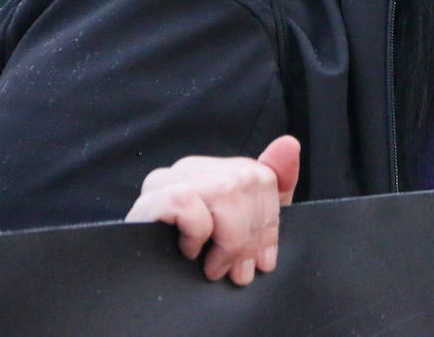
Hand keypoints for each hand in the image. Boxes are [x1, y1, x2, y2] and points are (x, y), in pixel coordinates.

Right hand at [125, 135, 300, 285]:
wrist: (143, 291)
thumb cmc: (197, 261)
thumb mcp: (246, 228)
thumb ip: (274, 189)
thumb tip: (290, 142)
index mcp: (214, 171)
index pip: (260, 176)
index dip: (269, 221)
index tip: (265, 260)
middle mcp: (189, 169)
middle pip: (246, 182)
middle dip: (251, 236)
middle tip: (242, 272)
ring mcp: (165, 181)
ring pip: (223, 190)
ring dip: (228, 239)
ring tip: (217, 267)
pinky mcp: (148, 200)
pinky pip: (187, 202)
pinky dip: (197, 232)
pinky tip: (190, 252)